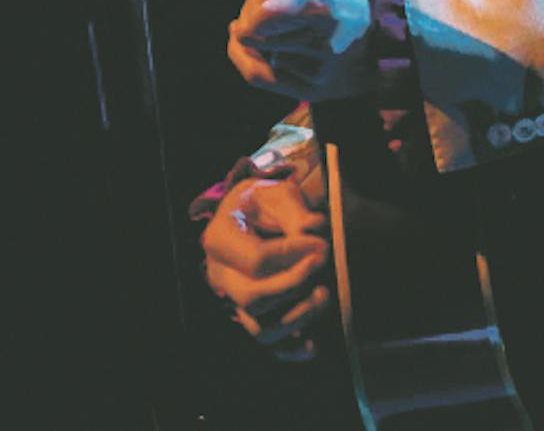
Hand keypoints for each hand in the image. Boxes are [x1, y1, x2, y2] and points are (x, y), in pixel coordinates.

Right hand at [200, 175, 331, 360]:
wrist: (252, 215)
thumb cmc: (266, 202)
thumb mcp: (278, 194)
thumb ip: (295, 211)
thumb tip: (313, 228)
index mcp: (220, 239)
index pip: (257, 260)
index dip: (294, 254)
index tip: (321, 243)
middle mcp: (220, 275)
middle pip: (252, 298)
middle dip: (293, 286)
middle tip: (322, 264)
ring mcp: (234, 300)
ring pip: (258, 327)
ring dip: (297, 317)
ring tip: (324, 294)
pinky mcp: (251, 315)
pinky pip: (267, 343)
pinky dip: (290, 349)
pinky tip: (312, 345)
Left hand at [228, 0, 376, 102]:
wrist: (400, 29)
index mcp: (325, 5)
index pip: (264, 16)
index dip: (254, 5)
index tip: (261, 0)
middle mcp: (322, 42)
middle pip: (253, 32)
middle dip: (250, 16)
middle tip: (261, 8)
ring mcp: (319, 69)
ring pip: (257, 52)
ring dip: (254, 39)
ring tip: (269, 26)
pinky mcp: (316, 89)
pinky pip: (262, 77)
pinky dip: (250, 61)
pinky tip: (253, 48)